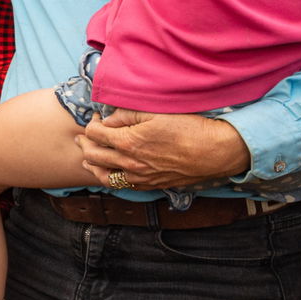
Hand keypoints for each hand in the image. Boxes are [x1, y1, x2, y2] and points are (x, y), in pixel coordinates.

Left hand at [77, 110, 249, 189]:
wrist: (216, 152)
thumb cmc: (190, 128)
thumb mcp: (157, 112)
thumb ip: (128, 115)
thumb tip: (109, 119)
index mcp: (129, 141)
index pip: (96, 134)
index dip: (92, 124)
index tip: (97, 118)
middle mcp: (130, 163)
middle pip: (94, 155)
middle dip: (85, 144)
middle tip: (84, 136)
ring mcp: (140, 177)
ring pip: (104, 176)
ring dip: (93, 165)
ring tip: (88, 158)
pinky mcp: (151, 185)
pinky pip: (122, 186)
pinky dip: (110, 179)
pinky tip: (110, 172)